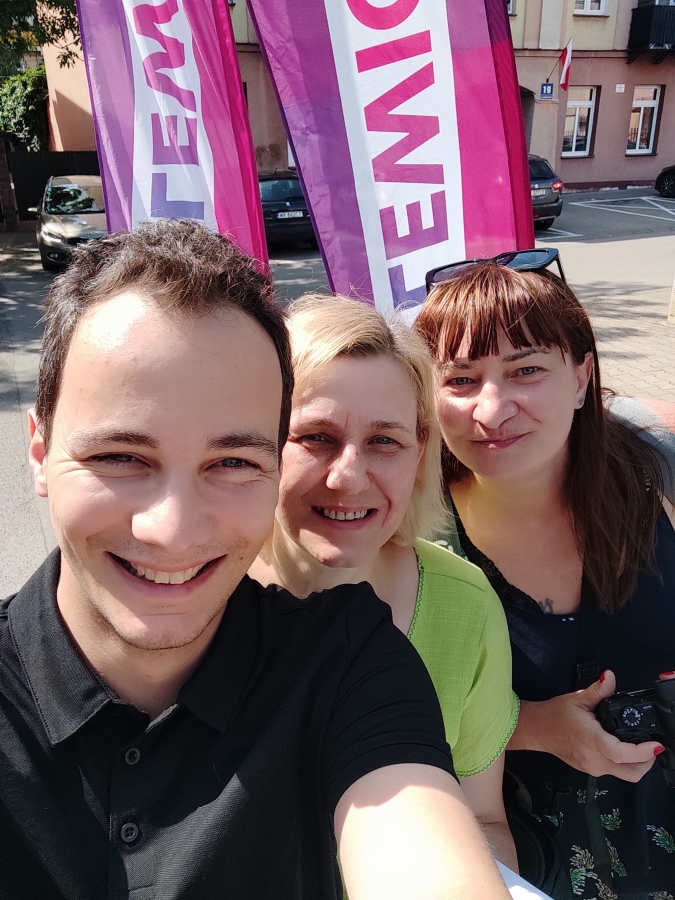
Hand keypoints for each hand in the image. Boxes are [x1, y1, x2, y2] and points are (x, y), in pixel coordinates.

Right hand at [510, 670, 662, 781]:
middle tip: (652, 746)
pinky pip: (615, 773)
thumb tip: (609, 677)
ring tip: (642, 749)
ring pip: (624, 776)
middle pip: (629, 772)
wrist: (538, 729)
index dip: (642, 752)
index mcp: (589, 738)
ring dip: (638, 765)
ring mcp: (591, 767)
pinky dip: (625, 765)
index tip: (654, 744)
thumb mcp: (577, 698)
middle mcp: (592, 757)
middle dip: (647, 762)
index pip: (620, 753)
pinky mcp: (590, 770)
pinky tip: (625, 751)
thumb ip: (598, 689)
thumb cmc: (555, 715)